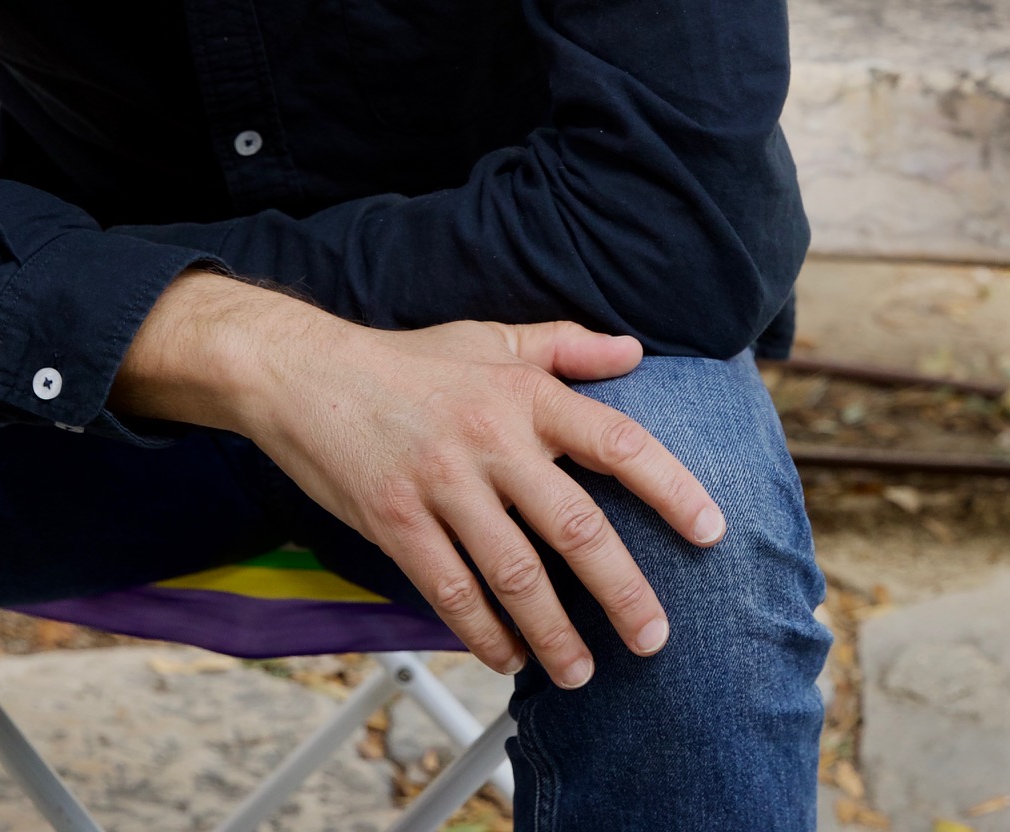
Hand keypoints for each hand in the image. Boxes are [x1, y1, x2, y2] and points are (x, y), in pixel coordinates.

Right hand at [113, 273, 725, 686]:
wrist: (300, 372)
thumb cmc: (405, 360)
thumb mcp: (489, 337)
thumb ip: (565, 345)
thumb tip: (634, 351)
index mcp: (524, 393)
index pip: (617, 442)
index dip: (671, 488)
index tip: (709, 533)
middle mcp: (490, 438)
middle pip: (575, 526)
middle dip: (622, 590)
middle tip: (655, 638)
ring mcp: (440, 482)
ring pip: (514, 572)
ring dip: (554, 631)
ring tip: (582, 672)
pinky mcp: (395, 519)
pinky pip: (450, 589)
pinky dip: (484, 631)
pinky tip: (509, 656)